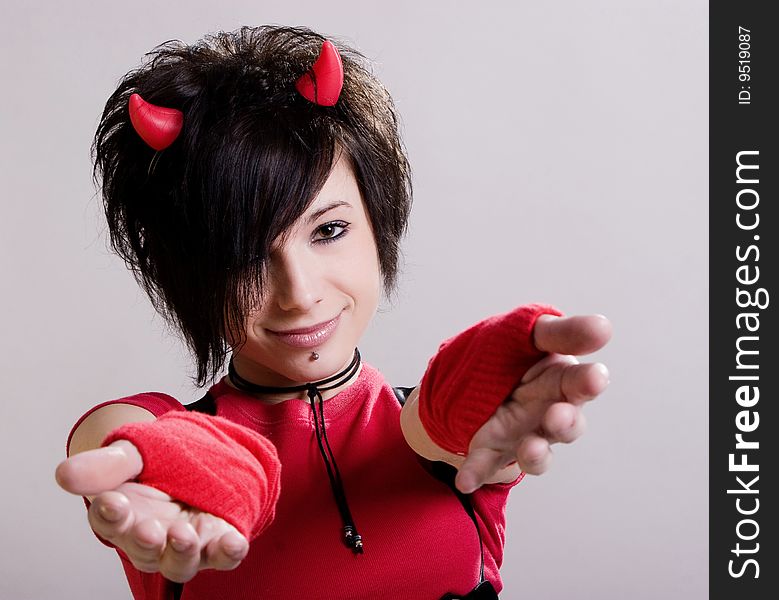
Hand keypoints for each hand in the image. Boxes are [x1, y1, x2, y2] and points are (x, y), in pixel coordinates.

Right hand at [55, 441, 248, 581]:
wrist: (205, 456)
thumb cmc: (161, 460)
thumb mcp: (134, 453)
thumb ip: (106, 464)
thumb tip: (64, 474)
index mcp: (124, 514)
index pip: (109, 520)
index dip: (109, 514)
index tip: (111, 501)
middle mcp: (152, 537)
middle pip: (143, 549)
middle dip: (145, 541)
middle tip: (148, 530)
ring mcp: (187, 542)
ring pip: (181, 561)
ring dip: (182, 552)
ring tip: (183, 535)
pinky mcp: (218, 541)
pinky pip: (224, 554)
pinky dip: (228, 552)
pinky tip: (232, 544)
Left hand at [455, 314, 611, 492]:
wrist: (463, 376)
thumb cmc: (507, 352)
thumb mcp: (529, 333)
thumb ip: (561, 333)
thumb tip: (603, 327)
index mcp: (560, 379)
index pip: (580, 381)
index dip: (588, 381)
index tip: (596, 376)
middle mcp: (549, 413)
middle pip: (566, 424)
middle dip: (565, 421)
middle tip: (559, 415)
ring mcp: (523, 436)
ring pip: (537, 453)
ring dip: (536, 453)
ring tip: (530, 449)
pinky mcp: (492, 452)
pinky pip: (485, 466)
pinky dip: (476, 473)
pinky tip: (465, 481)